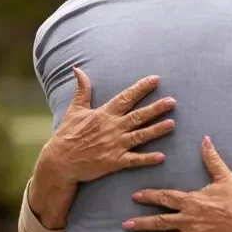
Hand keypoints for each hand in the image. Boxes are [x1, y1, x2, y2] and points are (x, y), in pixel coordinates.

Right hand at [42, 67, 176, 182]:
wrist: (59, 162)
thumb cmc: (67, 134)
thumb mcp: (75, 110)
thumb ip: (82, 90)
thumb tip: (77, 69)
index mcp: (104, 114)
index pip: (126, 98)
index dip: (141, 88)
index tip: (156, 79)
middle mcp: (112, 128)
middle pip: (138, 116)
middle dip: (156, 108)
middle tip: (173, 101)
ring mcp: (114, 145)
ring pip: (139, 136)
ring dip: (156, 130)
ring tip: (172, 124)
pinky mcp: (114, 162)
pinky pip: (133, 160)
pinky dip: (147, 159)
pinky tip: (161, 157)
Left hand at [125, 136, 231, 231]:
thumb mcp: (225, 176)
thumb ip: (212, 159)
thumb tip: (205, 139)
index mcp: (192, 201)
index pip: (165, 197)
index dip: (149, 196)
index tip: (135, 196)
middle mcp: (188, 219)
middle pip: (160, 221)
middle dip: (142, 224)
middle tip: (125, 226)